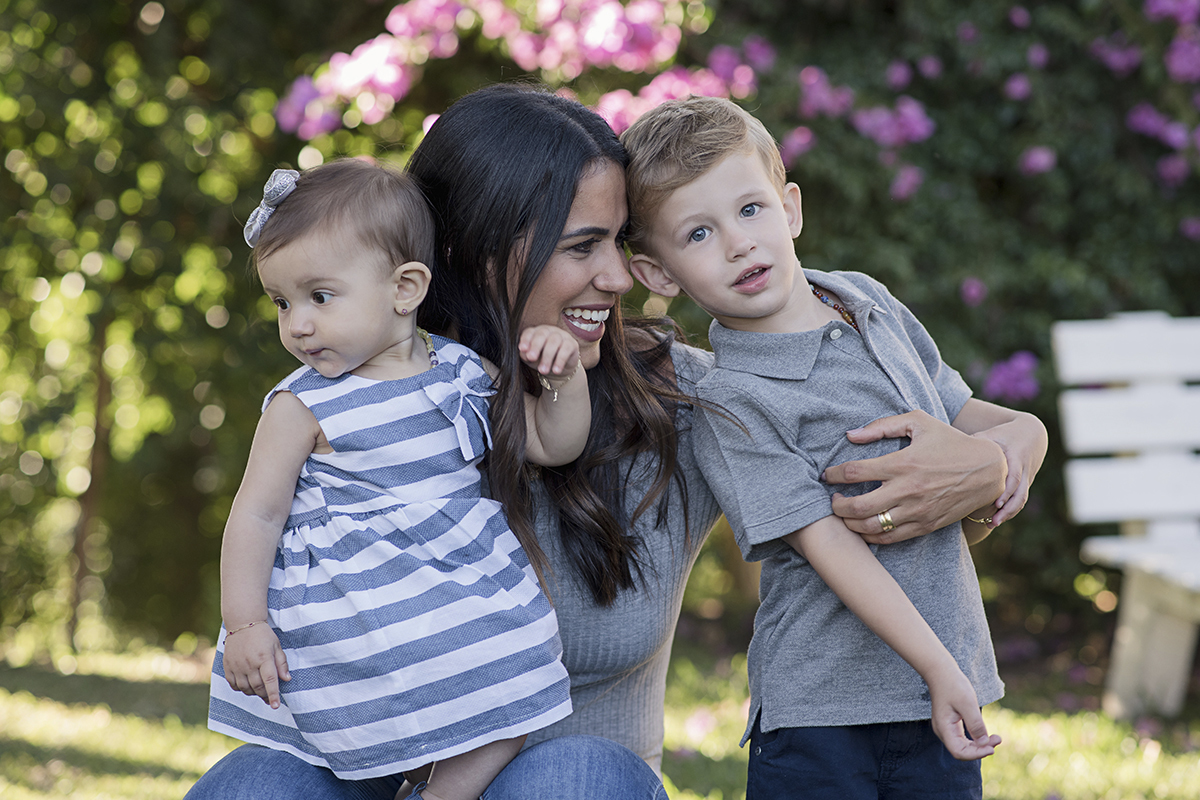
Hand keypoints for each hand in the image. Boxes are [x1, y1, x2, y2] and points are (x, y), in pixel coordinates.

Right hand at [223, 623, 289, 708]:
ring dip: (253, 693)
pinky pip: (233, 684)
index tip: (276, 706)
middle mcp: (249, 663)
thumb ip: (282, 663)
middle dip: (265, 695)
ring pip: (245, 688)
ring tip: (259, 690)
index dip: (273, 694)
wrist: (242, 624)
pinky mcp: (228, 666)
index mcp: (264, 657)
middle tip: (269, 698)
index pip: (270, 680)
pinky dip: (241, 689)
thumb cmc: (263, 635)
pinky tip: (247, 685)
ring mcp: (237, 665)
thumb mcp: (276, 646)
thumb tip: (287, 679)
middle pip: (257, 687)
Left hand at [518, 325, 579, 379]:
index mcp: (536, 332)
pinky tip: (556, 370)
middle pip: (542, 334)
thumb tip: (525, 353)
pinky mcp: (572, 343)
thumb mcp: (530, 359)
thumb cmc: (541, 360)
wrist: (557, 369)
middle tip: (531, 358)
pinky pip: (566, 349)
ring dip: (547, 357)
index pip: (529, 332)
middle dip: (536, 346)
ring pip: (554, 341)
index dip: (526, 340)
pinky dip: (560, 360)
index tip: (522, 349)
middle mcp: (548, 330)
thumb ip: (525, 354)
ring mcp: (561, 335)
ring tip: (543, 371)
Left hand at [823, 410, 1005, 543]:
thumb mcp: (919, 422)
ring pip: (871, 527)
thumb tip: (850, 435)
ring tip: (844, 515)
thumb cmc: (950, 441)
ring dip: (850, 523)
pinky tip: (863, 527)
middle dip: (836, 506)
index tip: (827, 475)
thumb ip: (883, 426)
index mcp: (903, 463)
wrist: (989, 470)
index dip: (834, 474)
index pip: (855, 472)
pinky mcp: (925, 525)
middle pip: (857, 506)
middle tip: (831, 500)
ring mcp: (917, 511)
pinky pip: (890, 538)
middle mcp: (908, 490)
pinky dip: (871, 537)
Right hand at [927, 667, 1000, 760]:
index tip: (992, 748)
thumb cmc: (953, 685)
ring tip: (996, 738)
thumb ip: (975, 724)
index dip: (976, 754)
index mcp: (944, 728)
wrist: (941, 671)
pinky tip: (986, 734)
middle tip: (998, 740)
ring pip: (963, 746)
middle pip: (962, 751)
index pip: (959, 751)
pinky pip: (964, 738)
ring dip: (980, 745)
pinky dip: (976, 738)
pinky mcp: (951, 724)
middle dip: (981, 749)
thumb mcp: (967, 703)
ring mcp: (946, 728)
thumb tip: (984, 743)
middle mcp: (943, 731)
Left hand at [971, 413, 1047, 526]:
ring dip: (1009, 513)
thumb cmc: (1005, 434)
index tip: (996, 503)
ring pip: (1022, 499)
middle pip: (1020, 493)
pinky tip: (996, 520)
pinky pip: (1020, 500)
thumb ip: (976, 442)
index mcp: (1016, 457)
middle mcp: (1023, 470)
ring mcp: (1026, 478)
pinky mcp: (1025, 483)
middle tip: (993, 521)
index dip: (1006, 491)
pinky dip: (1010, 510)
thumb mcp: (991, 434)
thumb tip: (953, 449)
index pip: (1014, 477)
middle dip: (1008, 509)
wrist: (1031, 434)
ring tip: (992, 524)